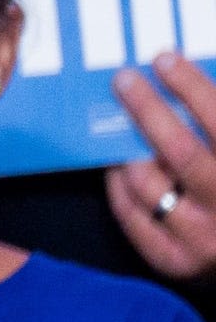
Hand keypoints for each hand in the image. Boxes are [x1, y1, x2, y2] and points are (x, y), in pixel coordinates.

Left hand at [108, 51, 215, 277]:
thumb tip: (181, 79)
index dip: (191, 87)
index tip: (164, 59)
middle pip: (181, 152)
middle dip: (148, 110)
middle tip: (125, 80)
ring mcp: (203, 242)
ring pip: (149, 184)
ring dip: (129, 150)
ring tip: (119, 125)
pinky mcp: (175, 262)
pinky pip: (132, 215)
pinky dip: (120, 186)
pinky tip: (119, 166)